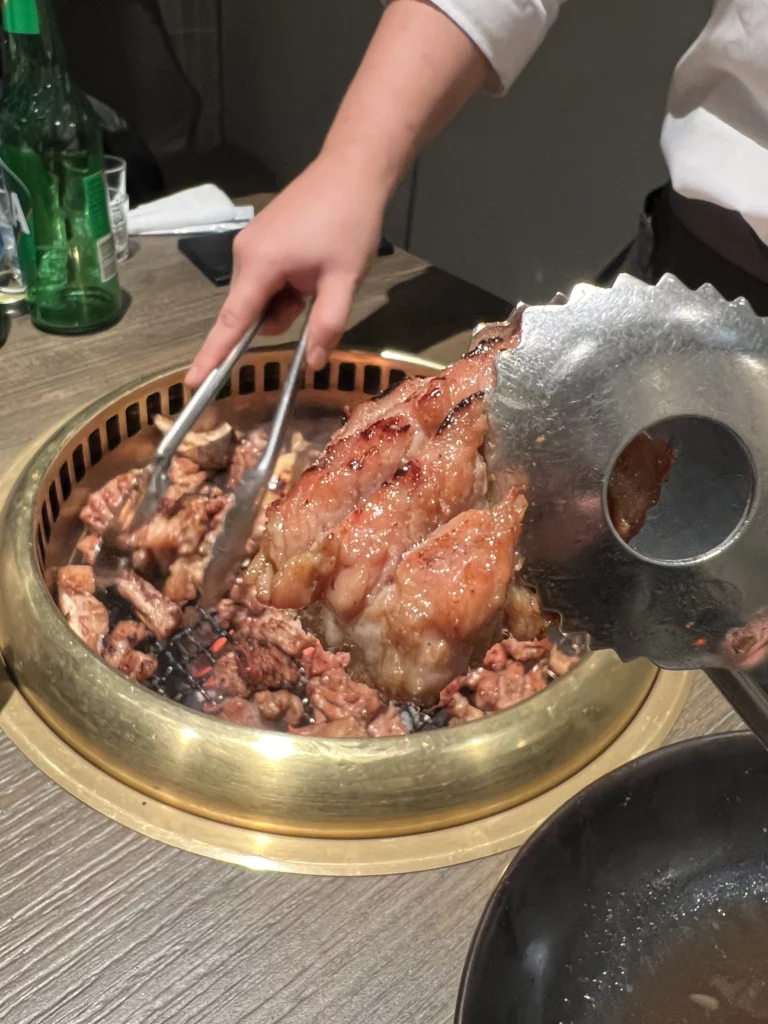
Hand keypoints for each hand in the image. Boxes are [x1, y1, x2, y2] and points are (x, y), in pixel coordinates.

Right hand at [186, 156, 384, 386]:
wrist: (352, 170)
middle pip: (250, 310)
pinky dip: (286, 284)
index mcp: (260, 265)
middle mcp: (244, 254)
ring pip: (261, 296)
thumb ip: (327, 325)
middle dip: (282, 315)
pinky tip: (311, 264)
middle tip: (318, 293)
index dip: (213, 356)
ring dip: (288, 299)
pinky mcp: (259, 237)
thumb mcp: (345, 280)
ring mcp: (249, 243)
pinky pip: (265, 278)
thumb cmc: (350, 222)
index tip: (193, 383)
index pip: (231, 323)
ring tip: (319, 274)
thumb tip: (313, 363)